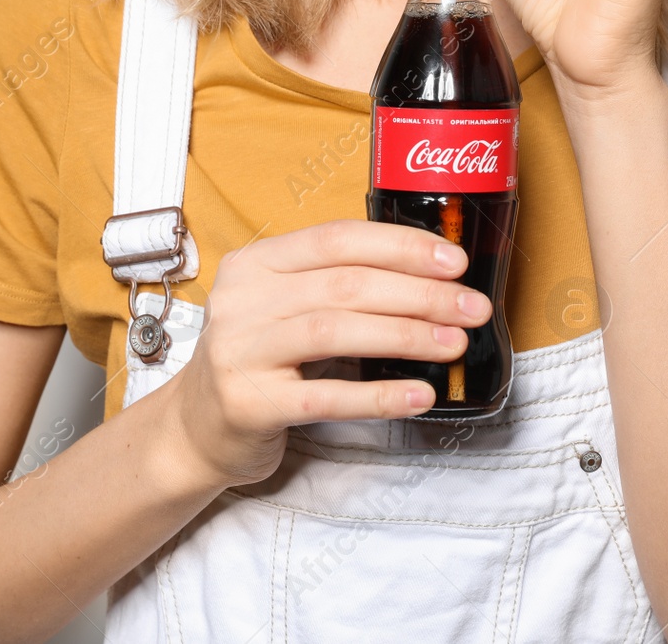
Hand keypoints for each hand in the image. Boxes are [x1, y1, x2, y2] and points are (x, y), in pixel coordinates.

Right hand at [156, 220, 487, 487]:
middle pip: (345, 284)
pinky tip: (418, 395)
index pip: (337, 239)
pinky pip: (325, 397)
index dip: (401, 246)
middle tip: (472, 307)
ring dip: (405, 335)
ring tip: (453, 344)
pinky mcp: (249, 404)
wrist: (196, 429)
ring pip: (335, 330)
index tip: (454, 262)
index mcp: (255, 263)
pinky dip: (378, 396)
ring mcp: (241, 352)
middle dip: (419, 293)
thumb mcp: (283, 307)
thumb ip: (336, 285)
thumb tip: (431, 278)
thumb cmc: (259, 360)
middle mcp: (242, 301)